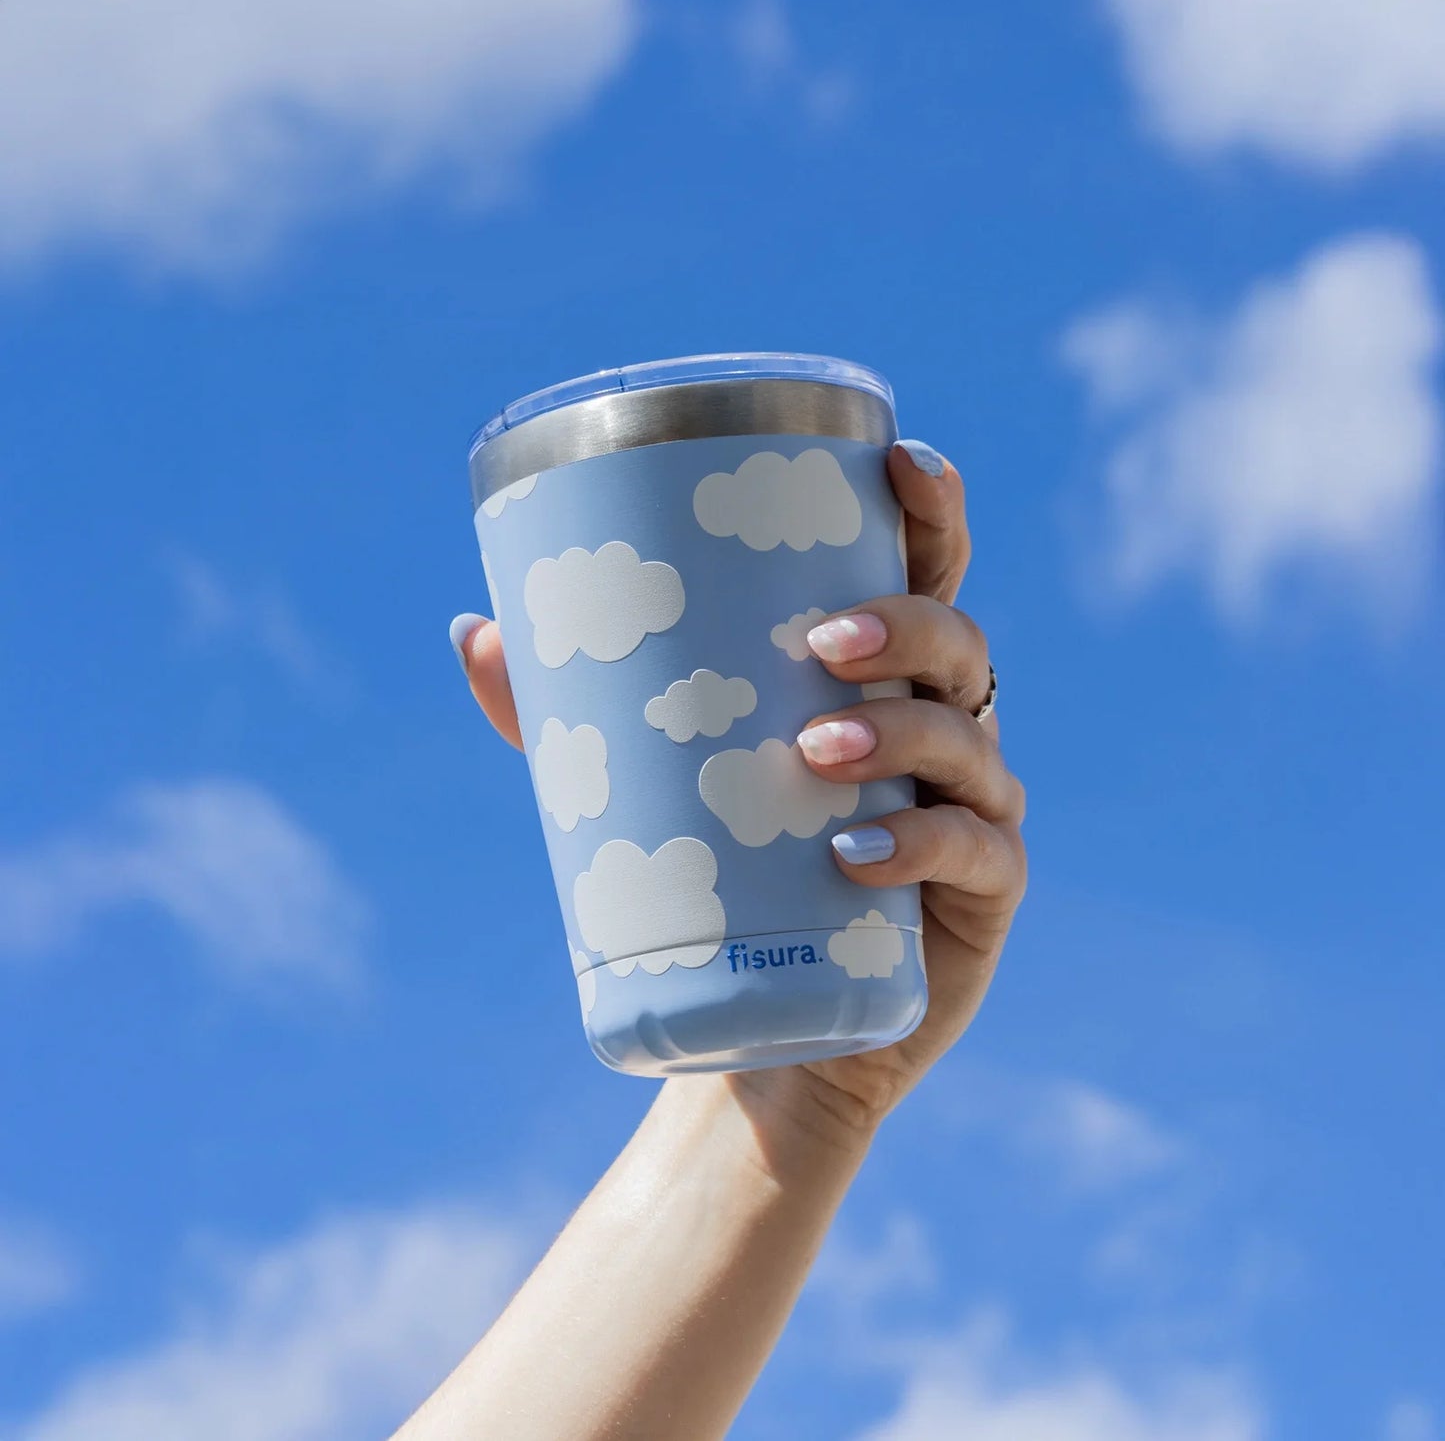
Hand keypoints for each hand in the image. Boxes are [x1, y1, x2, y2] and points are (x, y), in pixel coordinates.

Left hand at [453, 440, 1025, 1145]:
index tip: (899, 460)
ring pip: (969, 739)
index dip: (932, 509)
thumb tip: (472, 631)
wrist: (771, 1026)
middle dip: (906, 624)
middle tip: (821, 643)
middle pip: (959, 643)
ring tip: (816, 753)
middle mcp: (944, 729)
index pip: (928, 572)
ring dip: (901, 733)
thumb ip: (566, 712)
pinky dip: (922, 845)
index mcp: (881, 679)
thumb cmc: (724, 875)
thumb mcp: (646, 784)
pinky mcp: (981, 897)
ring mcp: (972, 809)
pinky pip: (975, 855)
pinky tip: (858, 854)